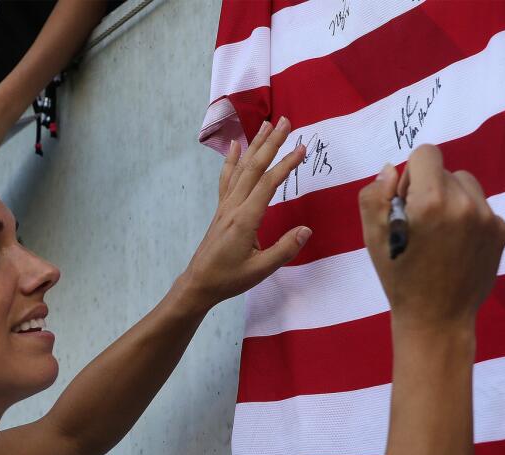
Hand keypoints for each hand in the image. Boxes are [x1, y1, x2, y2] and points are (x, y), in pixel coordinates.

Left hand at [178, 118, 309, 309]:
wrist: (198, 283)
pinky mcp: (221, 210)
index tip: (302, 147)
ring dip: (255, 146)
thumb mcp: (260, 270)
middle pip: (254, 168)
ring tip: (266, 125)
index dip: (286, 164)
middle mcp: (233, 207)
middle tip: (286, 121)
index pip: (268, 184)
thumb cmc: (229, 279)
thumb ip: (284, 249)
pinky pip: (227, 179)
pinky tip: (234, 146)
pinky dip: (231, 160)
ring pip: (241, 169)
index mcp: (245, 219)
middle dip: (271, 143)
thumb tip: (306, 230)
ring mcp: (225, 207)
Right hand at [358, 145, 504, 330]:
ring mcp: (488, 217)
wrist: (437, 319)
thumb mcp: (372, 238)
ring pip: (466, 184)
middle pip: (445, 169)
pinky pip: (481, 206)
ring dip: (450, 198)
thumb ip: (374, 196)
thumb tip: (390, 170)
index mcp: (430, 201)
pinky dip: (466, 217)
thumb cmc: (399, 278)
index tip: (405, 201)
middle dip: (429, 189)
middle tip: (419, 225)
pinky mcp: (501, 230)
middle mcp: (464, 203)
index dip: (410, 175)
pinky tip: (455, 245)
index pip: (426, 153)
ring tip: (439, 233)